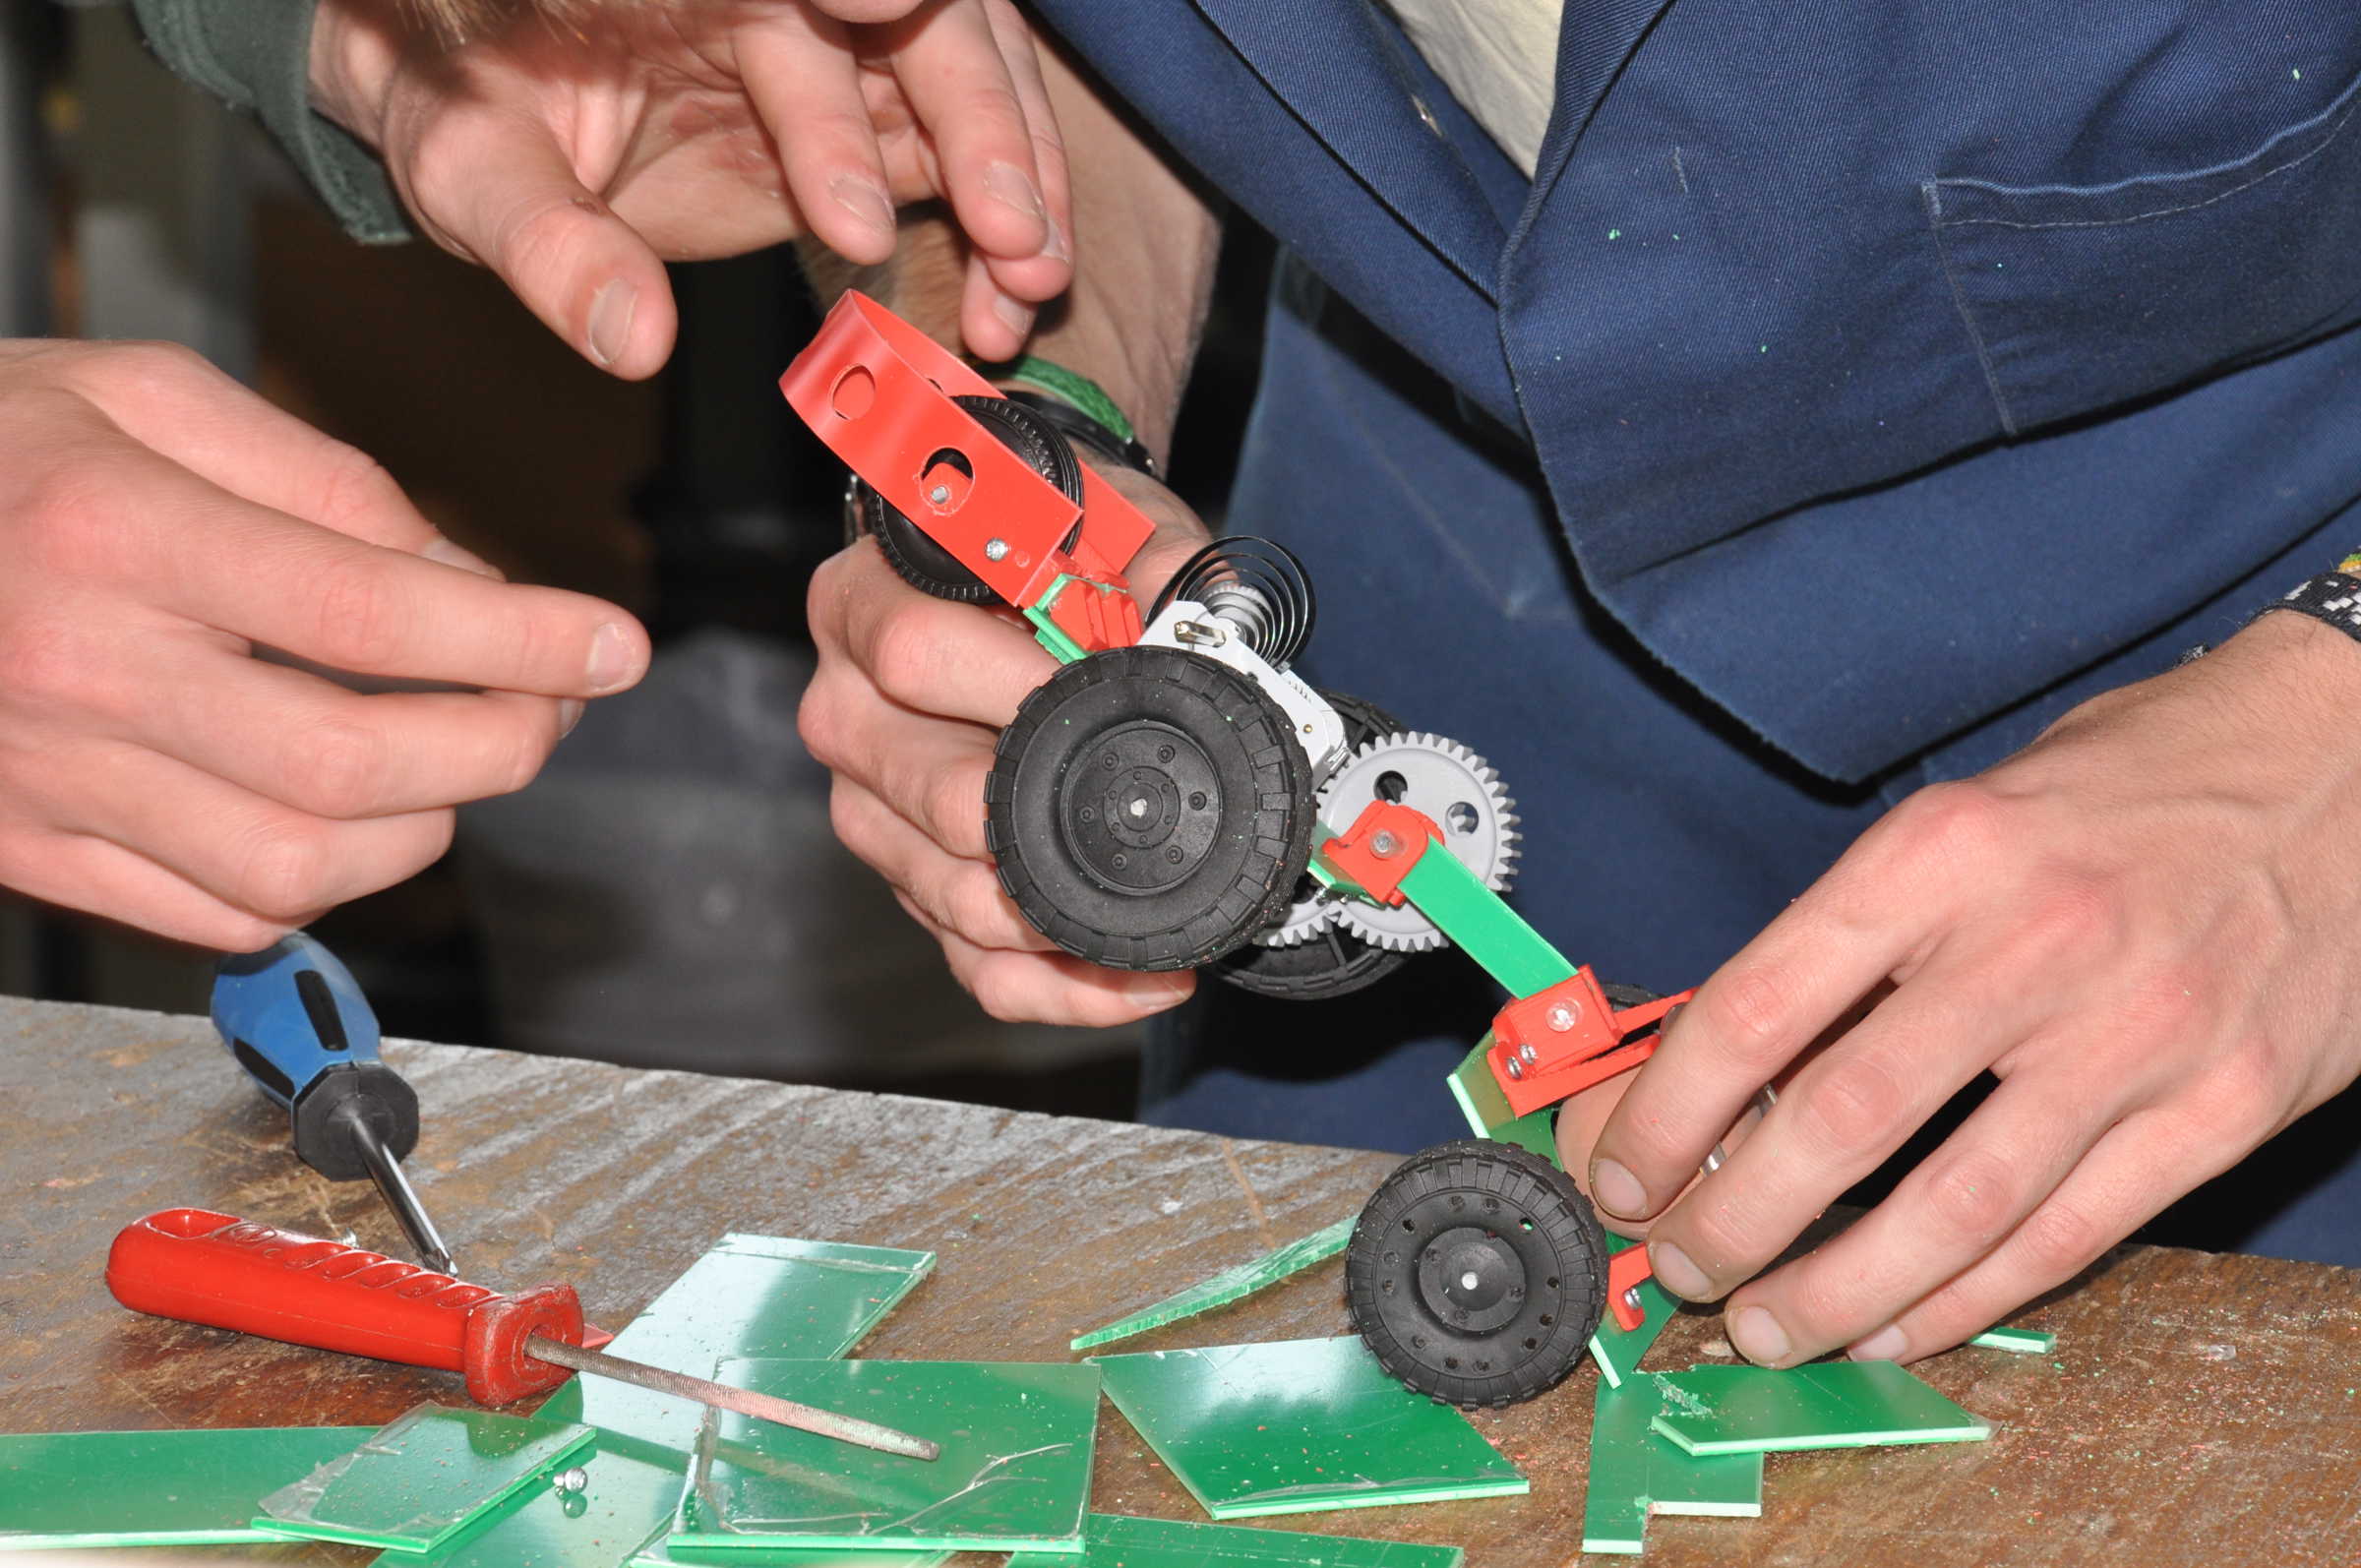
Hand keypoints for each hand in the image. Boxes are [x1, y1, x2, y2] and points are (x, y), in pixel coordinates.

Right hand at [0, 340, 648, 947]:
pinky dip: (322, 882)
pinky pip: (218, 914)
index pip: (367, 614)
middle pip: (350, 763)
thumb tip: (462, 580)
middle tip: (554, 702)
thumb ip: (318, 480)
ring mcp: (47, 779)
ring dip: (424, 823)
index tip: (610, 646)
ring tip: (459, 754)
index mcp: (113, 531)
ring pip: (297, 865)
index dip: (519, 642)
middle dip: (499, 743)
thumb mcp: (140, 391)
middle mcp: (79, 670)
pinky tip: (348, 814)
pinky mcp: (32, 849)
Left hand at [311, 0, 1069, 373]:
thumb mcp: (473, 168)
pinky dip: (999, 224)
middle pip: (916, 13)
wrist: (488, 104)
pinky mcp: (870, 110)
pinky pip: (961, 153)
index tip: (887, 0)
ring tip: (1028, 276)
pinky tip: (1007, 299)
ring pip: (965, 74)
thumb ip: (548, 243)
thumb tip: (633, 338)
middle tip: (1003, 221)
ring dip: (1014, 175)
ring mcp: (838, 42)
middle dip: (970, 113)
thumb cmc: (467, 103)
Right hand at [798, 465, 1211, 1023]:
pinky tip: (1136, 977)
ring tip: (1168, 911)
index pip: (914, 654)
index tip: (1106, 691)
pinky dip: (1062, 988)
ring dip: (1066, 919)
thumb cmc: (1058, 548)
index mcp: (865, 605)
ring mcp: (872, 811)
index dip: (1016, 681)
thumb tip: (1189, 625)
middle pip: (939, 795)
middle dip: (1052, 811)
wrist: (1030, 581)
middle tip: (1148, 801)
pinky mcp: (908, 885)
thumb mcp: (1102, 519)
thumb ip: (1143, 553)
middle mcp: (848, 713)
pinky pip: (975, 965)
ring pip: (957, 896)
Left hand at [1586, 610, 2360, 1364]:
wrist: (2345, 759)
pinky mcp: (2218, 1108)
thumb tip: (1729, 1060)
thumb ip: (1862, 936)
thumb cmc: (2132, 784)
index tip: (1624, 1171)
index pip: (1761, 1005)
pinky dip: (1967, 1298)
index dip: (1671, 1110)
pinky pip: (2067, 1234)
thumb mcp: (1969, 819)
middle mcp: (2032, 944)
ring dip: (1837, 1288)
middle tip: (1680, 1266)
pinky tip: (1897, 1325)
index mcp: (1940, 855)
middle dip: (1737, 1218)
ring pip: (1951, 1207)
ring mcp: (2134, 1036)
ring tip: (1766, 1325)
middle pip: (1841, 1120)